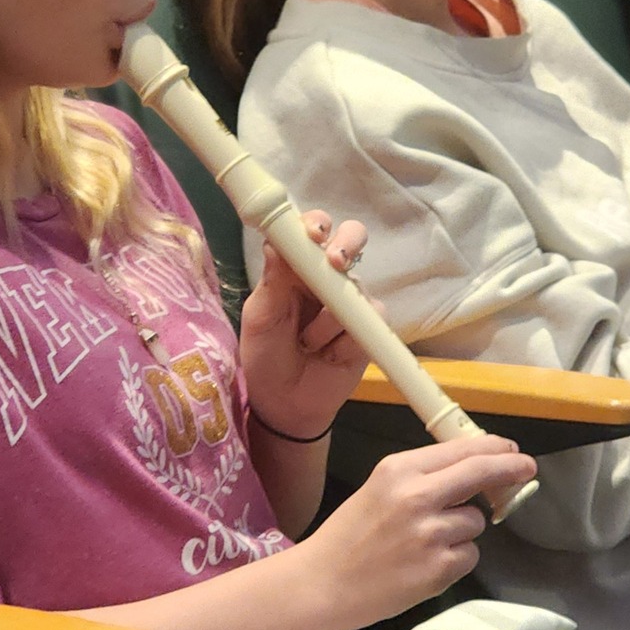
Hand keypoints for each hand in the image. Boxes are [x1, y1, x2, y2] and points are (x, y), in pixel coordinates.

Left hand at [238, 211, 371, 440]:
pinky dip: (345, 337)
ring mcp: (351, 299)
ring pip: (355, 285)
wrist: (285, 404)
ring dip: (328, 317)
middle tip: (336, 261)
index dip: (316, 224)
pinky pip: (369, 317)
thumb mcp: (260, 319)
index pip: (311, 231)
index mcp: (296, 267)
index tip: (313, 233)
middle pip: (351, 239)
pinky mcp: (370, 326)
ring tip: (309, 344)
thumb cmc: (266, 355)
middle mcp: (327, 276)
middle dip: (347, 243)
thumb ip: (271, 281)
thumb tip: (275, 241)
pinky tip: (330, 354)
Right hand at [304, 438, 538, 629]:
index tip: (512, 451)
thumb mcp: (380, 488)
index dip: (495, 449)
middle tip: (527, 469)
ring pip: (476, 522)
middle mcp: (418, 495)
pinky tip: (425, 565)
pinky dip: (455, 560)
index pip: (462, 450)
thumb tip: (475, 469)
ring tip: (427, 543)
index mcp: (400, 469)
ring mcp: (431, 534)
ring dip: (463, 530)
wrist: (321, 583)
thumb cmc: (349, 534)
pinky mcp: (438, 569)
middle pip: (482, 473)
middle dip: (511, 469)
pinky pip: (468, 555)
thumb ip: (423, 477)